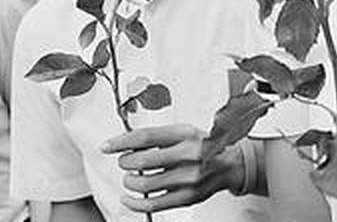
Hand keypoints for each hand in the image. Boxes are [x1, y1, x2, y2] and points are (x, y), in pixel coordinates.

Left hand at [103, 124, 243, 211]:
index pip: (146, 137)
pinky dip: (134, 203)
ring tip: (130, 178)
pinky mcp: (186, 197)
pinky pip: (152, 204)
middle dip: (125, 162)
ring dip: (129, 181)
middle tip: (124, 162)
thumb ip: (158, 136)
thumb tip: (125, 143)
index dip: (122, 142)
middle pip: (143, 161)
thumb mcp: (184, 132)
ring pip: (144, 185)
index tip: (107, 146)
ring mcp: (188, 178)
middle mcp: (189, 155)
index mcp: (186, 134)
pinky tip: (128, 198)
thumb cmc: (202, 147)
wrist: (229, 165)